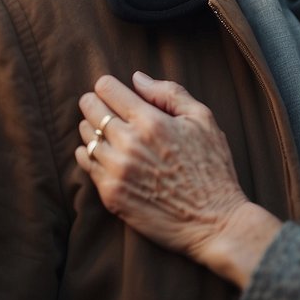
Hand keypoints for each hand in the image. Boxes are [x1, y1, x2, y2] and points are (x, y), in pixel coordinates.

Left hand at [75, 72, 280, 286]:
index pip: (108, 90)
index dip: (106, 85)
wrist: (214, 220)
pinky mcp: (111, 195)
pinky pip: (86, 166)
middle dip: (93, 103)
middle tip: (98, 105)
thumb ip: (169, 94)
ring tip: (101, 129)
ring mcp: (117, 171)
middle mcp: (129, 144)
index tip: (108, 88)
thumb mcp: (203, 120)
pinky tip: (97, 152)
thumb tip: (137, 79)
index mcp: (152, 122)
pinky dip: (87, 154)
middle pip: (91, 110)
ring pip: (85, 138)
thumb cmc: (213, 168)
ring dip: (90, 129)